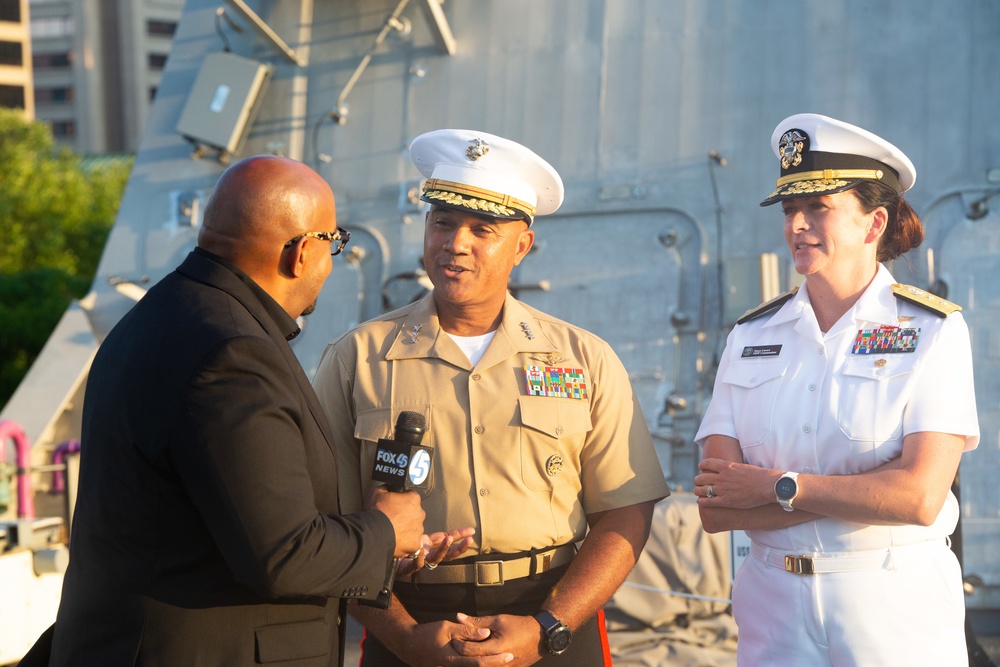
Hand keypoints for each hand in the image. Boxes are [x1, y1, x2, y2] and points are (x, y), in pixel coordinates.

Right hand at [366, 486, 424, 557]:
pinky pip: (412, 542)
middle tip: (393, 519)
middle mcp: (420, 514)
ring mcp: (418, 530)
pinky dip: (405, 542)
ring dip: (406, 529)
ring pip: (414, 528)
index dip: (402, 500)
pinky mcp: (415, 544)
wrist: (373, 534)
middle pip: (414, 513)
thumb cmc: (376, 512)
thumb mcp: (377, 492)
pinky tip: (395, 541)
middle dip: (406, 516)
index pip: (411, 497)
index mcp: (413, 499)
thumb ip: (387, 488)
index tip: (395, 505)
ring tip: (392, 531)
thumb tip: (389, 488)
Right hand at [395, 619, 512, 666]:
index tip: (510, 655)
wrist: (407, 645)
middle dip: (496, 666)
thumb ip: (466, 632)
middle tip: (512, 660)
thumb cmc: (426, 634)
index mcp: (453, 660)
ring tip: (504, 662)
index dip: (496, 660)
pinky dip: (476, 665)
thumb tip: (485, 633)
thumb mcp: (446, 628)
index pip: (479, 662)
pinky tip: (486, 661)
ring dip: (488, 666)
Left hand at [396, 527, 476, 577]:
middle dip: (459, 548)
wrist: (387, 555)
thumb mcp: (423, 538)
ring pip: (434, 559)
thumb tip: (449, 529)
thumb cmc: (404, 546)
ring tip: (449, 539)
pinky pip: (415, 564)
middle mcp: (429, 556)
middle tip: (469, 541)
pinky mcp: (408, 568)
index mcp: (432, 548)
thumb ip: (436, 536)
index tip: (472, 532)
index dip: (461, 537)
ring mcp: (420, 562)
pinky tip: (422, 550)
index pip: (450, 542)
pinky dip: (419, 558)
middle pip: (447, 555)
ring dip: (443, 550)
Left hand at [452, 613, 543, 666]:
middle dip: (462, 655)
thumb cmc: (520, 626)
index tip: (453, 638)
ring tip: (464, 652)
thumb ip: (477, 622)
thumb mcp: (498, 620)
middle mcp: (500, 662)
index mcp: (496, 648)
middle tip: (454, 646)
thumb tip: (458, 617)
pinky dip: (483, 663)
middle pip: (473, 663)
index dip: (459, 644)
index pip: (470, 650)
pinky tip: (478, 656)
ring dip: (471, 661)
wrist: (541, 637)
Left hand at [695, 457, 776, 508]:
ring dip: (698, 490)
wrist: (768, 486)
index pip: (707, 463)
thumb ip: (734, 467)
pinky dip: (702, 501)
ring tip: (697, 491)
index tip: (701, 468)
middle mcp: (722, 477)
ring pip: (703, 489)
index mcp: (726, 466)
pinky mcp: (726, 501)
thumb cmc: (760, 476)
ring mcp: (723, 489)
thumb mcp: (743, 466)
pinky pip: (709, 501)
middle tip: (697, 481)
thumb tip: (732, 468)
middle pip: (702, 477)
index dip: (702, 466)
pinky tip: (700, 501)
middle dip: (698, 480)